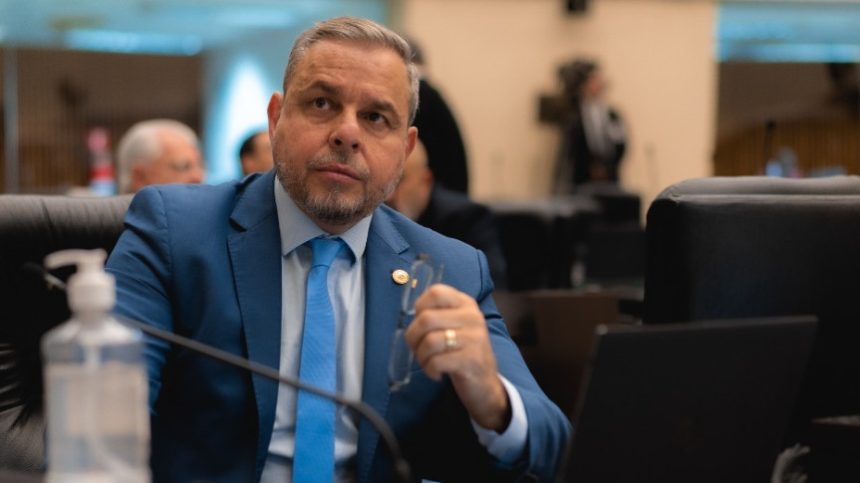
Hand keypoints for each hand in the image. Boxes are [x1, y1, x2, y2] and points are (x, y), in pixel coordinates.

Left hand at [404, 284, 510, 431]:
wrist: (485, 384)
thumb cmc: (462, 353)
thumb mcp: (454, 326)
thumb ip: (436, 315)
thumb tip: (411, 315)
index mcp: (466, 304)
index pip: (436, 292)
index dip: (420, 307)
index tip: (421, 324)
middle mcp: (472, 317)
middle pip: (426, 319)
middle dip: (413, 338)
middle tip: (418, 349)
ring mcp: (474, 338)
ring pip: (429, 341)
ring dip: (421, 356)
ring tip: (428, 363)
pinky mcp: (472, 360)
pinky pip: (436, 361)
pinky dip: (430, 370)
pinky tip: (436, 373)